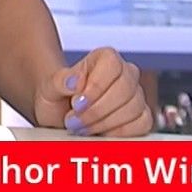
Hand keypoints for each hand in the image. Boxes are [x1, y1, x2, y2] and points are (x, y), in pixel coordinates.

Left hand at [32, 47, 152, 137]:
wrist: (60, 114)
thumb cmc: (58, 97)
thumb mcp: (49, 87)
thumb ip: (59, 81)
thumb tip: (75, 81)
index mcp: (105, 58)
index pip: (112, 65)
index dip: (96, 86)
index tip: (77, 103)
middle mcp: (126, 73)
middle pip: (124, 89)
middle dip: (97, 111)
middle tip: (74, 121)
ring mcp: (136, 96)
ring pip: (133, 108)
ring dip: (104, 123)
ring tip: (82, 128)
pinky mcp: (141, 117)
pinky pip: (142, 124)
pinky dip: (120, 133)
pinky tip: (100, 133)